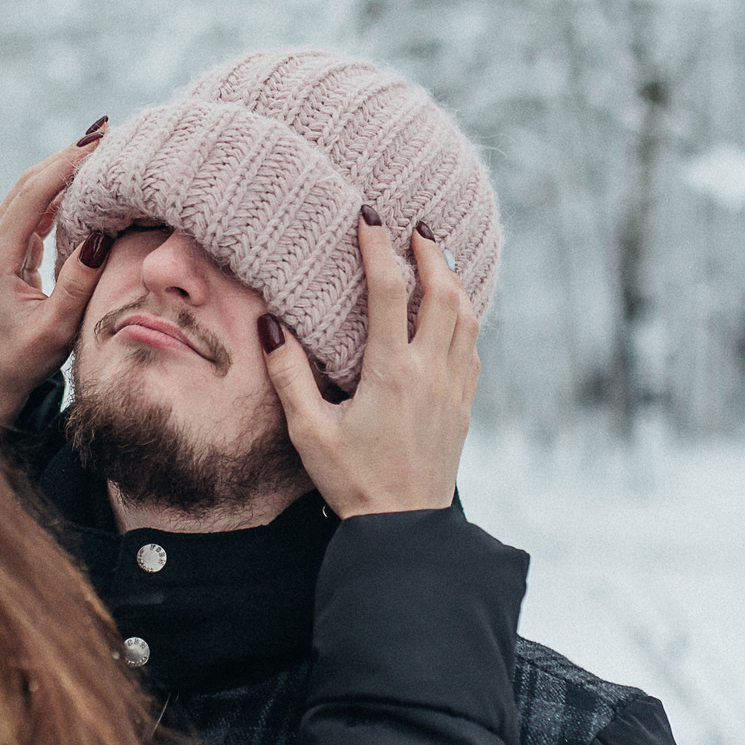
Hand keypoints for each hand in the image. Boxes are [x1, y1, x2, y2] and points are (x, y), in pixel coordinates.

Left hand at [0, 122, 109, 429]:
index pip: (34, 192)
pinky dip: (61, 190)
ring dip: (64, 167)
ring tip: (103, 148)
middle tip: (108, 131)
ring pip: (31, 190)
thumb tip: (102, 237)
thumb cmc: (22, 360)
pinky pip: (34, 208)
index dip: (67, 162)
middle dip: (68, 154)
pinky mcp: (5, 248)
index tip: (100, 141)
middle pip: (29, 181)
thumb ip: (78, 283)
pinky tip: (87, 180)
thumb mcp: (57, 328)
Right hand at [260, 220, 479, 517]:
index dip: (379, 247)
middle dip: (432, 252)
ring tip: (437, 256)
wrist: (403, 528)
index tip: (370, 216)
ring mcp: (453, 388)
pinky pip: (472, 346)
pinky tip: (452, 311)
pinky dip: (465, 316)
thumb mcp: (308, 430)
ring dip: (453, 279)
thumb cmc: (351, 479)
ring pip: (467, 316)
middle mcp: (430, 373)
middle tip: (416, 226)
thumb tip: (271, 322)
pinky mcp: (464, 404)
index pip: (390, 291)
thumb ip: (289, 374)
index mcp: (392, 373)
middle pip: (444, 292)